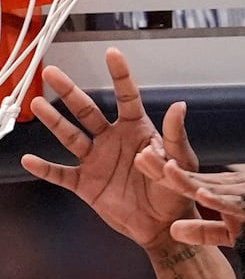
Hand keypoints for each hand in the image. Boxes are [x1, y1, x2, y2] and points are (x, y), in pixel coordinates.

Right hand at [19, 48, 198, 248]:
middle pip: (87, 111)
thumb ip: (175, 136)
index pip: (127, 98)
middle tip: (51, 72)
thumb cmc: (176, 191)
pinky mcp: (86, 184)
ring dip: (54, 121)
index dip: (120, 76)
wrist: (164, 225)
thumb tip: (179, 105)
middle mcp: (111, 140)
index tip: (112, 53)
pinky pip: (60, 174)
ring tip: (38, 104)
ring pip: (70, 136)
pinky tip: (29, 159)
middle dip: (69, 92)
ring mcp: (96, 160)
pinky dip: (45, 168)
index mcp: (137, 131)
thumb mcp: (182, 163)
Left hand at [136, 148, 244, 246]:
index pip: (184, 179)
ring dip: (187, 180)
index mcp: (217, 190)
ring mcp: (239, 197)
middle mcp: (226, 189)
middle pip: (190, 178)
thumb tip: (172, 231)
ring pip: (208, 187)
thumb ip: (202, 232)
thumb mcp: (229, 233)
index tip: (140, 159)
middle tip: (141, 154)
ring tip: (166, 169)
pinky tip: (203, 194)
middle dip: (165, 168)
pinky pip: (233, 204)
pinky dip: (218, 200)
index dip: (162, 171)